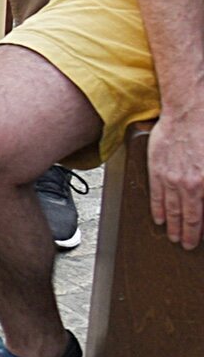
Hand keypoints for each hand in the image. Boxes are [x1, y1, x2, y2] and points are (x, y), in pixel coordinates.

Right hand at [149, 110, 203, 248]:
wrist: (188, 113)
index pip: (201, 216)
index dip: (199, 231)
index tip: (196, 241)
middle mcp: (188, 185)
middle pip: (187, 216)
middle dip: (186, 233)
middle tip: (185, 244)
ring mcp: (171, 178)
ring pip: (171, 208)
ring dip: (172, 225)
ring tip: (172, 235)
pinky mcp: (157, 169)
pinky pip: (157, 195)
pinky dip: (158, 209)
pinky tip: (159, 217)